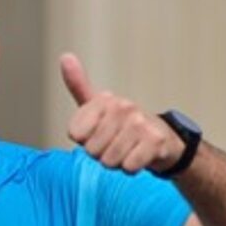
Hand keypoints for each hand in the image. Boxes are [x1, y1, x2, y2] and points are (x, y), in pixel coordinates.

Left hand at [60, 53, 182, 174]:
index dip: (84, 141)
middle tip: (114, 144)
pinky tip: (138, 156)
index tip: (97, 133)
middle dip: (101, 154)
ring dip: (116, 163)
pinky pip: (128, 167)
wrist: (160, 139)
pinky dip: (131, 168)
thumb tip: (65, 56)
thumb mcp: (97, 106)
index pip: (75, 134)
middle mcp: (123, 106)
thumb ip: (78, 86)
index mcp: (104, 100)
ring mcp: (140, 122)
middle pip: (92, 151)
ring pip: (109, 161)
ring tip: (126, 150)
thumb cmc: (122, 125)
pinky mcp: (155, 140)